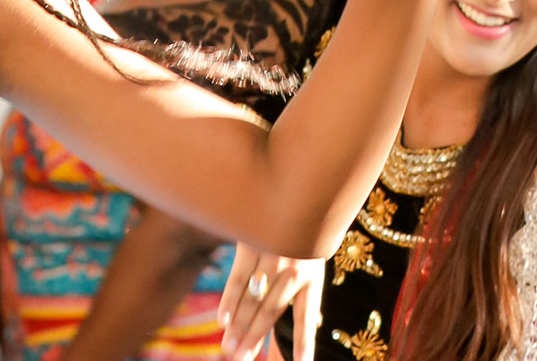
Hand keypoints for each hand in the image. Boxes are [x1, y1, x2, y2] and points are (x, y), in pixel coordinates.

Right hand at [218, 243, 322, 360]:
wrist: (289, 192)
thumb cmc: (298, 235)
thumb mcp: (310, 259)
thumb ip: (304, 289)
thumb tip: (313, 324)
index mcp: (312, 278)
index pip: (306, 318)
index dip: (304, 343)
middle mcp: (294, 270)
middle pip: (270, 313)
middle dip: (253, 339)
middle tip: (239, 358)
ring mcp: (273, 257)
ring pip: (252, 300)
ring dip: (238, 326)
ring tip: (228, 347)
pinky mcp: (251, 245)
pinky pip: (237, 279)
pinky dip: (229, 302)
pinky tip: (223, 320)